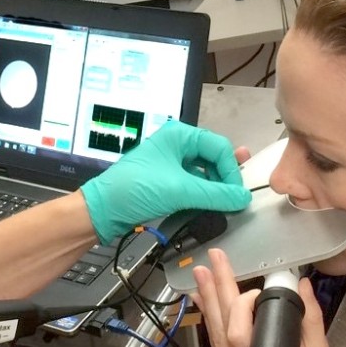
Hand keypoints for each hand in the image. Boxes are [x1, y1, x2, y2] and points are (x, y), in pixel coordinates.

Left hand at [80, 120, 251, 242]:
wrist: (103, 210)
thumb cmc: (133, 189)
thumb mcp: (180, 190)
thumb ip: (215, 194)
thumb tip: (242, 197)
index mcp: (179, 135)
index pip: (218, 146)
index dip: (231, 169)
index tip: (237, 192)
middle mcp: (176, 145)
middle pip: (213, 159)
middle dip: (225, 178)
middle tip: (235, 197)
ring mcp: (171, 163)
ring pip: (204, 173)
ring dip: (215, 188)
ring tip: (225, 204)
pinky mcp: (167, 181)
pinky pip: (193, 185)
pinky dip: (203, 195)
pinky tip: (210, 206)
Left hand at [193, 250, 338, 346]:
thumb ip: (310, 320)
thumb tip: (303, 285)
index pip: (240, 333)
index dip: (243, 305)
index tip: (258, 290)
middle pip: (222, 327)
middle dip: (217, 290)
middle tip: (213, 261)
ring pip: (214, 336)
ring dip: (208, 303)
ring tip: (201, 275)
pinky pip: (215, 346)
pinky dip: (209, 322)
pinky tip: (204, 304)